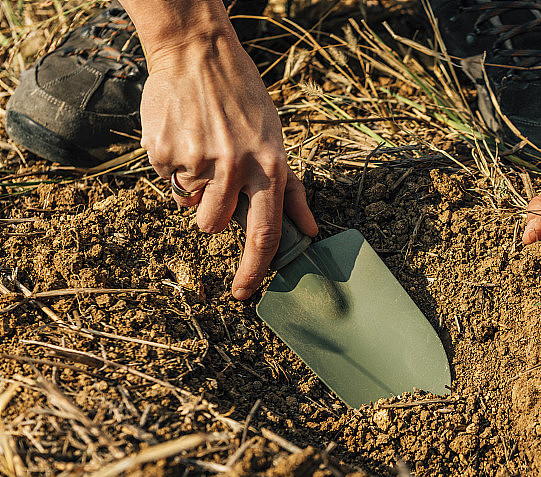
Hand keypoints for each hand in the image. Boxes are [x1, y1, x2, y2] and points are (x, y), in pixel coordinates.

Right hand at [140, 33, 316, 299]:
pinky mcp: (164, 150)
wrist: (199, 53)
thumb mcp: (277, 141)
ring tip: (202, 150)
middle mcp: (235, 166)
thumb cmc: (245, 101)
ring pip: (187, 205)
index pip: (265, 233)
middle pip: (214, 225)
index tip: (245, 294)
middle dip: (211, 214)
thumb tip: (311, 231)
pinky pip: (166, 178)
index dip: (255, 270)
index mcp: (269, 166)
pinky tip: (185, 133)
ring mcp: (197, 159)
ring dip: (192, 189)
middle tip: (217, 177)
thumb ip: (292, 191)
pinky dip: (173, 163)